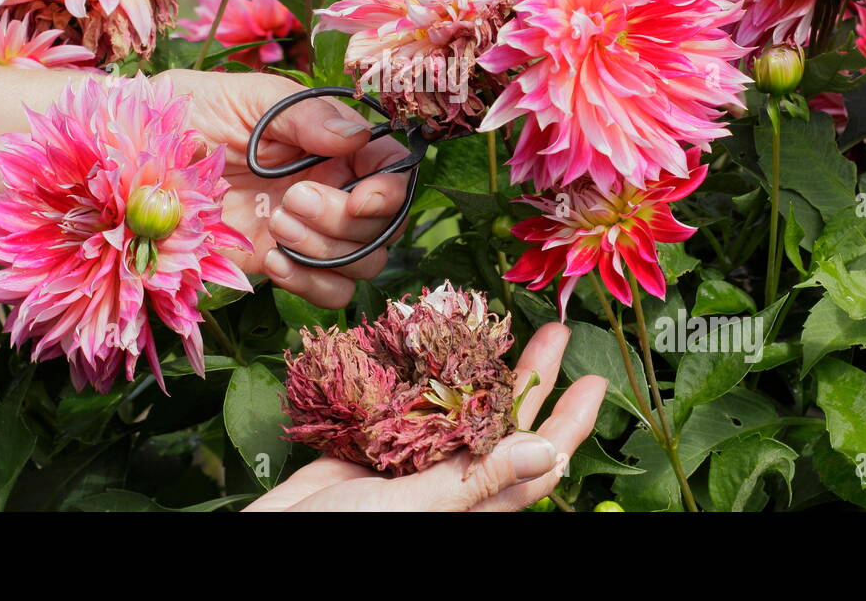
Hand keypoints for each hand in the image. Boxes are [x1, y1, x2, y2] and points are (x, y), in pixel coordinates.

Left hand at [0, 63, 409, 308]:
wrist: (113, 158)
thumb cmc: (173, 111)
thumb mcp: (240, 96)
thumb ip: (303, 112)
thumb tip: (358, 134)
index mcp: (326, 137)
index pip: (392, 165)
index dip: (391, 181)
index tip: (361, 183)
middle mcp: (323, 183)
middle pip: (385, 222)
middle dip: (352, 216)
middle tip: (292, 201)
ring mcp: (300, 228)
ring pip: (363, 261)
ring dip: (329, 247)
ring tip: (275, 224)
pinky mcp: (272, 266)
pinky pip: (326, 291)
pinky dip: (312, 281)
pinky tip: (273, 259)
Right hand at [244, 323, 606, 511]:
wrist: (271, 539)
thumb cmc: (341, 537)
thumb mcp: (418, 509)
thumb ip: (479, 480)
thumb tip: (551, 453)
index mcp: (473, 502)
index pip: (538, 461)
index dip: (569, 424)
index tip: (595, 383)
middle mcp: (451, 480)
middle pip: (505, 423)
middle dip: (533, 377)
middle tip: (555, 332)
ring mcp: (413, 461)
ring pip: (460, 408)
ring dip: (482, 368)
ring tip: (499, 326)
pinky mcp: (374, 445)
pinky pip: (408, 404)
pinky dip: (423, 373)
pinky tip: (431, 343)